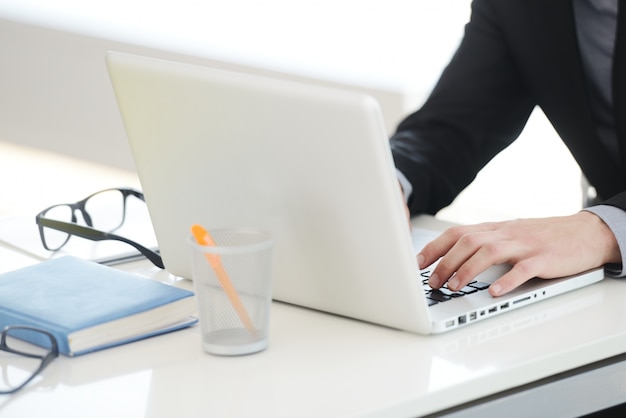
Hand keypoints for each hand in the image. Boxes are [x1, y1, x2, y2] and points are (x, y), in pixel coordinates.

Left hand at [418, 211, 619, 296]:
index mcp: (495, 229)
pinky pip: (522, 269)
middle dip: (445, 262)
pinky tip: (494, 292)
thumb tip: (452, 258)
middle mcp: (505, 234)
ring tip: (454, 287)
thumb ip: (484, 243)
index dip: (434, 247)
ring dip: (467, 270)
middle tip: (432, 282)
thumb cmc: (542, 236)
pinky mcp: (543, 259)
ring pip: (489, 252)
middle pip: (468, 242)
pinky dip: (506, 281)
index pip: (456, 233)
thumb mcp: (509, 234)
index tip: (417, 263)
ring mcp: (524, 246)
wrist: (584, 232)